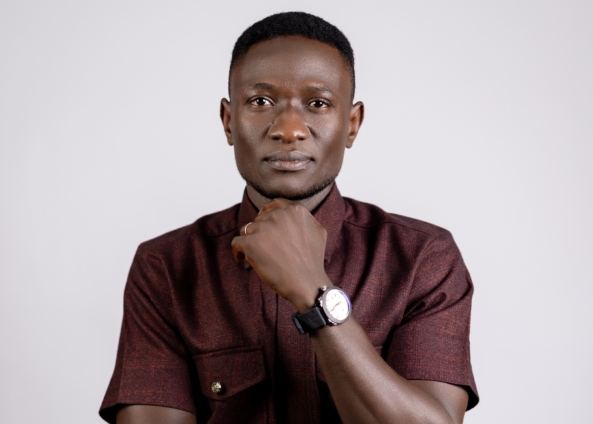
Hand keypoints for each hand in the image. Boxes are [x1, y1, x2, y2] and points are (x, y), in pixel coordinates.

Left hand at [231, 198, 331, 312]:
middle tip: (266, 248)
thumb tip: (289, 212)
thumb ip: (304, 217)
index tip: (264, 225)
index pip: (273, 205)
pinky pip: (236, 243)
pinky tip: (241, 259)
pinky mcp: (251, 243)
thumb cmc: (312, 261)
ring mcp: (263, 228)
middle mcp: (278, 215)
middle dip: (261, 232)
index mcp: (295, 210)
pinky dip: (238, 251)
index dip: (267, 215)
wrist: (307, 283)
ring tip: (257, 255)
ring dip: (251, 241)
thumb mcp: (318, 231)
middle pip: (259, 219)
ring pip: (247, 230)